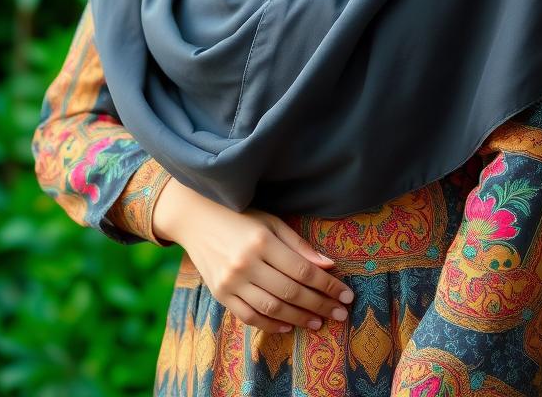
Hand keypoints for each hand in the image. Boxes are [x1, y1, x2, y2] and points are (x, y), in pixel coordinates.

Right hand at [152, 177, 353, 333]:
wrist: (195, 219)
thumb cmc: (239, 217)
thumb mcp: (271, 222)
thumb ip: (299, 245)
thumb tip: (328, 265)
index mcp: (262, 241)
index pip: (303, 270)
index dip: (328, 285)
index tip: (346, 295)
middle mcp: (246, 263)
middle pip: (290, 292)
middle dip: (320, 304)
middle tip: (341, 314)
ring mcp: (231, 281)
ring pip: (272, 308)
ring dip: (299, 318)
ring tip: (319, 322)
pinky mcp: (219, 294)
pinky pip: (248, 316)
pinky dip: (270, 324)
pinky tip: (288, 325)